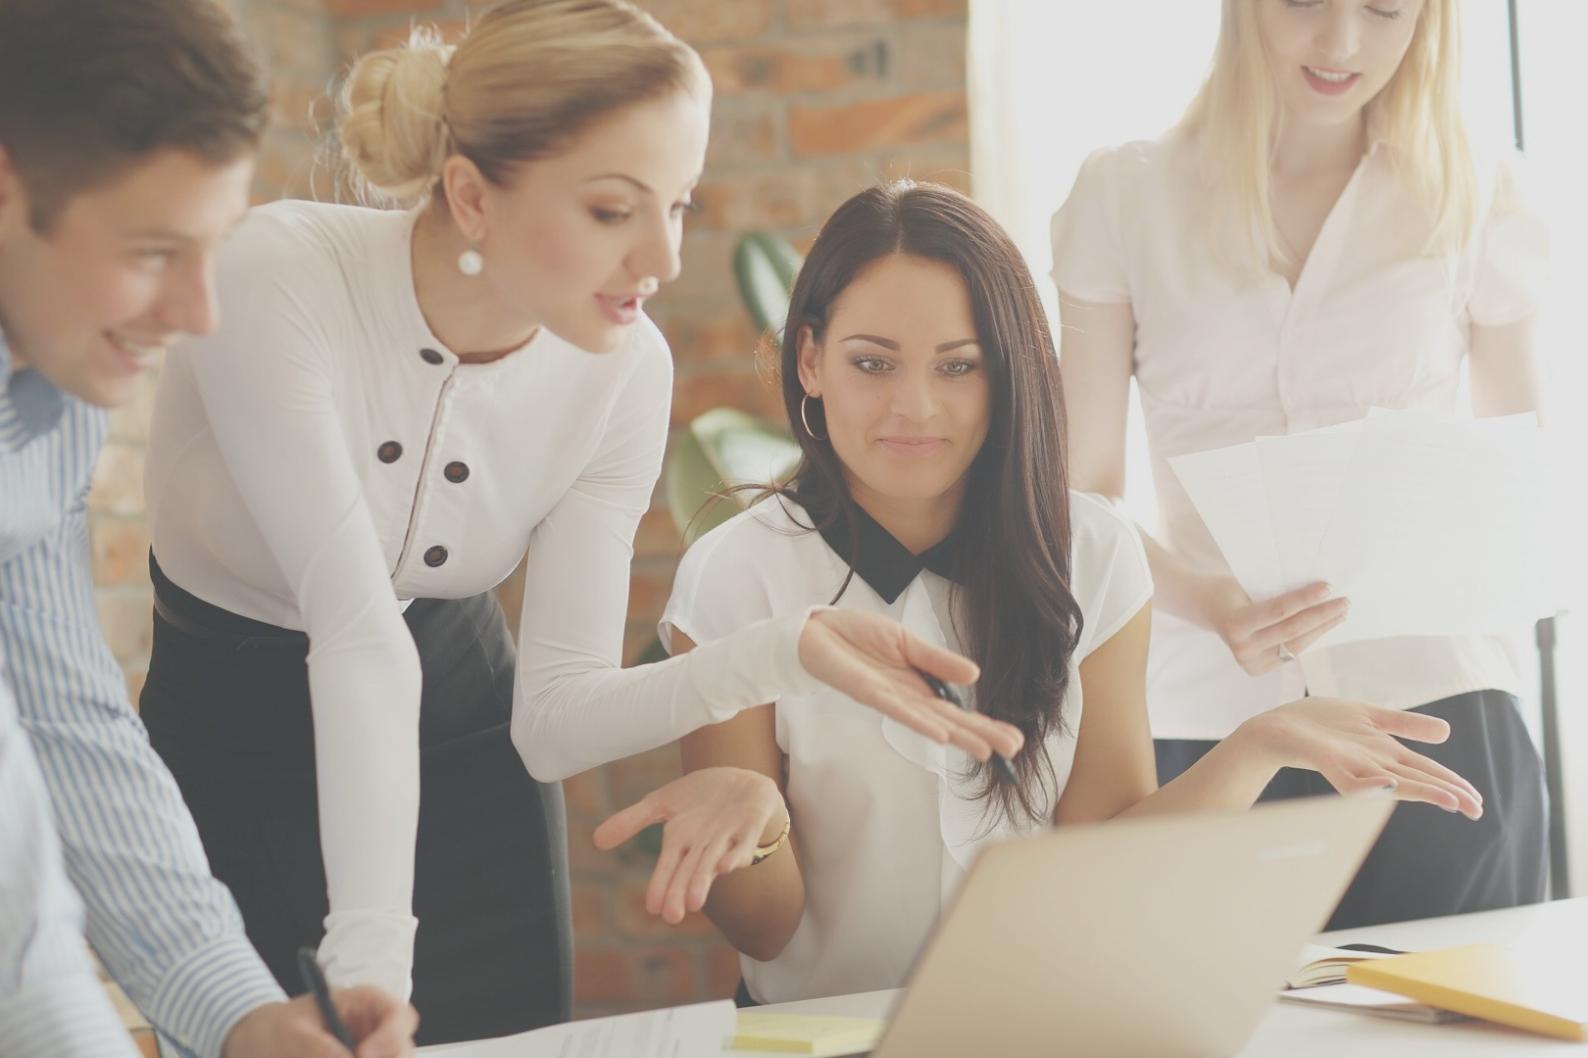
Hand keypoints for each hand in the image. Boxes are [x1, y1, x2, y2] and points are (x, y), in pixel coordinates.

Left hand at [222, 989, 417, 1057]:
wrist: (257, 1044)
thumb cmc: (275, 1028)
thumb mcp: (289, 1031)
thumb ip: (315, 1046)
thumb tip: (346, 1057)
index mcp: (366, 1006)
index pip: (399, 1017)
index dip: (392, 1037)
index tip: (364, 1054)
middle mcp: (375, 1033)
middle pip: (401, 1052)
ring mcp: (369, 1055)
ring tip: (311, 1056)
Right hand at [592, 767, 786, 923]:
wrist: (740, 780)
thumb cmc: (699, 798)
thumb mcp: (662, 803)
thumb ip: (632, 821)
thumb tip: (595, 841)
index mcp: (681, 842)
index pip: (669, 868)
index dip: (661, 885)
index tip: (653, 908)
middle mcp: (704, 845)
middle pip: (690, 871)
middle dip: (682, 891)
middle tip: (673, 916)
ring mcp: (727, 837)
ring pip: (714, 862)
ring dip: (704, 880)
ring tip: (695, 901)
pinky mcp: (749, 826)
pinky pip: (744, 842)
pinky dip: (737, 854)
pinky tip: (729, 866)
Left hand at [797, 608, 1022, 759]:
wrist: (817, 630)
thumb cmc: (858, 637)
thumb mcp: (907, 642)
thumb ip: (938, 660)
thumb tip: (975, 674)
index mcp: (918, 686)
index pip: (957, 710)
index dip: (984, 723)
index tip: (1014, 738)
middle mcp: (906, 699)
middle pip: (950, 721)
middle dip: (980, 735)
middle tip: (1012, 752)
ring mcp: (888, 698)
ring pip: (928, 721)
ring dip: (956, 736)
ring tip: (984, 751)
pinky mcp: (867, 692)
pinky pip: (896, 709)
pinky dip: (919, 721)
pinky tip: (939, 733)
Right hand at [1200, 577, 1349, 675]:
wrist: (1208, 609)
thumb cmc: (1230, 590)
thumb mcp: (1246, 585)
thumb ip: (1274, 594)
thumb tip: (1317, 591)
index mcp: (1235, 625)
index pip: (1279, 611)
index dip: (1305, 599)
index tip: (1328, 587)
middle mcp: (1241, 649)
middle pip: (1291, 631)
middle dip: (1322, 615)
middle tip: (1345, 601)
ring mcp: (1250, 663)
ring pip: (1296, 645)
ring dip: (1322, 629)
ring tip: (1341, 613)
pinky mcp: (1258, 670)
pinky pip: (1291, 652)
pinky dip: (1310, 638)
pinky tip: (1325, 626)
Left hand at [1235, 698, 1483, 818]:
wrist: (1277, 728)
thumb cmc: (1320, 724)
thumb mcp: (1369, 715)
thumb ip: (1405, 724)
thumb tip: (1447, 732)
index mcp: (1385, 751)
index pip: (1426, 770)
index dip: (1452, 784)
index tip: (1478, 802)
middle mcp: (1373, 763)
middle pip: (1416, 779)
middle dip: (1446, 793)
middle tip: (1476, 810)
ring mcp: (1351, 765)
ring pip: (1391, 782)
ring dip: (1418, 790)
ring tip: (1447, 800)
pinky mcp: (1328, 762)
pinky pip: (1349, 779)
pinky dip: (1368, 786)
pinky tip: (1387, 785)